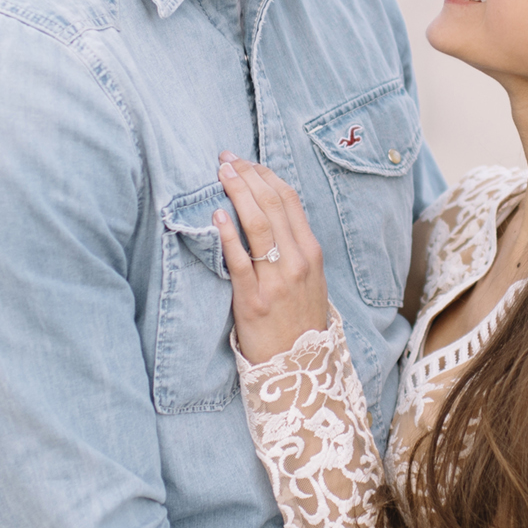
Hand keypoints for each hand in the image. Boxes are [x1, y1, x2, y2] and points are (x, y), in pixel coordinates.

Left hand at [215, 154, 329, 362]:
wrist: (300, 368)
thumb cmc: (299, 321)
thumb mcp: (310, 280)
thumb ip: (294, 248)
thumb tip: (269, 213)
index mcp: (311, 253)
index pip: (289, 201)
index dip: (266, 175)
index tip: (246, 161)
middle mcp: (296, 262)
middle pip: (272, 205)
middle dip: (248, 176)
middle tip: (226, 158)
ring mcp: (275, 281)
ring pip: (258, 225)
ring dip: (237, 193)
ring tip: (220, 175)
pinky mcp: (252, 300)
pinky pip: (239, 261)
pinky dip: (228, 235)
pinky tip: (216, 216)